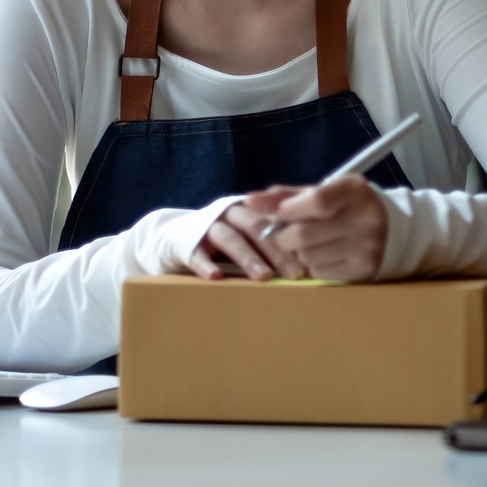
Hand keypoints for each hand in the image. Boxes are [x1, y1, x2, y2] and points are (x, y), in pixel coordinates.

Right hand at [188, 201, 306, 281]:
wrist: (174, 235)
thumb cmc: (225, 240)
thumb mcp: (250, 235)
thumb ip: (274, 242)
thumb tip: (310, 267)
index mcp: (251, 209)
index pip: (276, 218)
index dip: (294, 237)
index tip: (312, 259)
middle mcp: (230, 213)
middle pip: (257, 227)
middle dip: (278, 251)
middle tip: (295, 274)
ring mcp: (207, 226)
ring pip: (230, 238)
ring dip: (248, 257)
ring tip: (264, 277)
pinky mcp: (186, 243)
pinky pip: (196, 253)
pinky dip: (205, 265)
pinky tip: (216, 277)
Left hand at [244, 176, 387, 282]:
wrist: (392, 232)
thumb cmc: (347, 208)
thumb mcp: (325, 192)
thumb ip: (288, 196)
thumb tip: (250, 202)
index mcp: (354, 190)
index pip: (316, 200)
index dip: (286, 208)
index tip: (271, 212)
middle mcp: (365, 219)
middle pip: (302, 234)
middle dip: (283, 236)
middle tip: (284, 233)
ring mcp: (366, 248)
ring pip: (307, 257)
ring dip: (297, 253)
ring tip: (310, 243)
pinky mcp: (363, 272)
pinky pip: (319, 273)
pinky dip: (312, 266)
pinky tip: (324, 255)